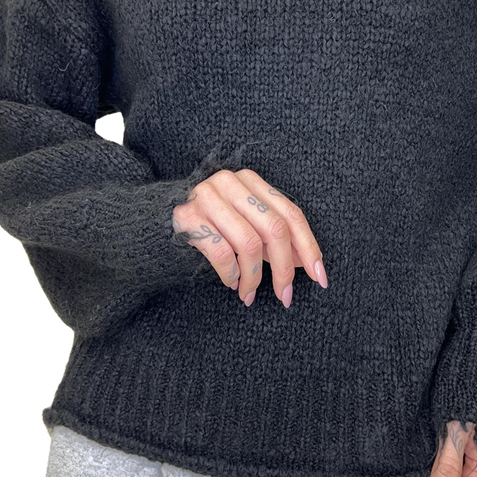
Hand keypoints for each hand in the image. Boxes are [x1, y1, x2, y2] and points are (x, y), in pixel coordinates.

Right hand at [171, 168, 326, 306]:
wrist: (155, 221)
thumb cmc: (210, 225)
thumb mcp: (246, 226)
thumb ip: (274, 239)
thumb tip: (308, 263)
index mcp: (251, 181)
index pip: (291, 214)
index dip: (309, 247)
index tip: (320, 278)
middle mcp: (230, 182)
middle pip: (274, 229)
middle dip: (284, 269)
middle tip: (285, 296)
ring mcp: (206, 196)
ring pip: (249, 243)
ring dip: (254, 277)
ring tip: (249, 294)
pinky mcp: (186, 216)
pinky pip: (221, 252)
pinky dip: (231, 274)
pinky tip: (231, 283)